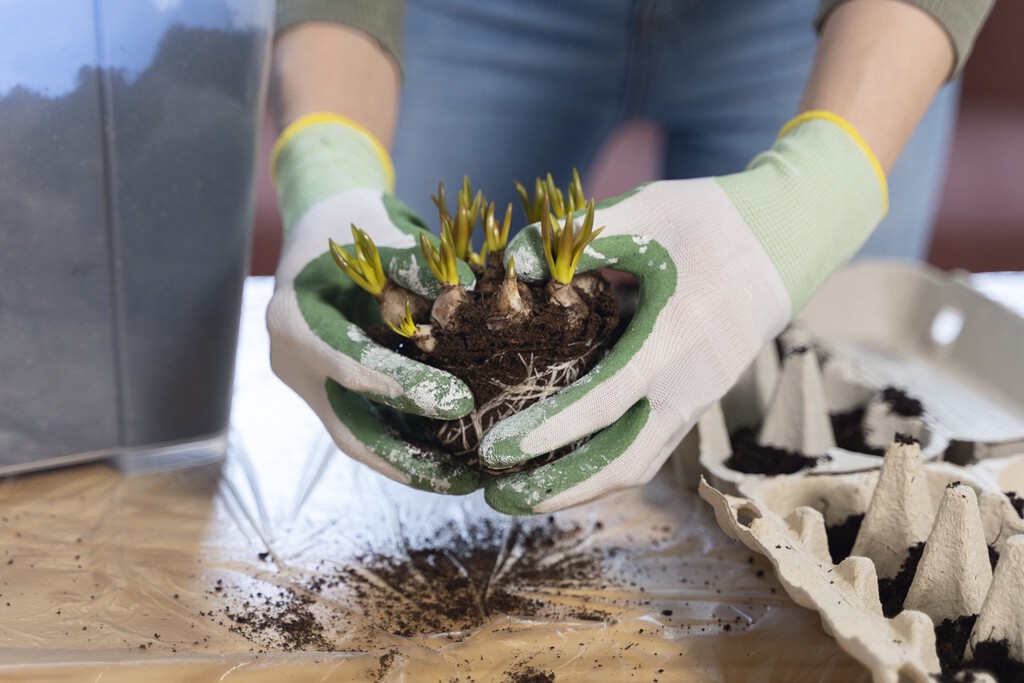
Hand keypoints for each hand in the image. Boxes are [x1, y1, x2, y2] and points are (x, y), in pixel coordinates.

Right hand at [267, 114, 480, 493]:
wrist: (322, 231)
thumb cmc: (355, 227)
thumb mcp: (381, 235)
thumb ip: (414, 267)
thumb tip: (465, 290)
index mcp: (294, 319)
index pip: (349, 365)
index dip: (402, 387)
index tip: (459, 402)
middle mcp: (293, 362)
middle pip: (349, 427)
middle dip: (407, 459)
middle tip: (466, 479)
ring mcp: (309, 384)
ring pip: (359, 437)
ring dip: (412, 464)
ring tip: (469, 481)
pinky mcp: (330, 394)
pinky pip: (370, 426)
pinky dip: (409, 443)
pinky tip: (454, 457)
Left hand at [480, 111, 887, 513]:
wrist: (783, 241)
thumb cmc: (713, 221)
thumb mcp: (647, 210)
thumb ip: (581, 236)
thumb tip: (515, 264)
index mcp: (676, 341)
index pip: (604, 402)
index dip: (548, 430)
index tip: (497, 448)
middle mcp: (690, 385)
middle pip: (623, 463)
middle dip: (558, 488)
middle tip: (498, 496)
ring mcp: (698, 399)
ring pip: (638, 465)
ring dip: (580, 487)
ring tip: (522, 495)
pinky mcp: (696, 400)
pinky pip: (648, 448)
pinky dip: (604, 467)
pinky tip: (562, 466)